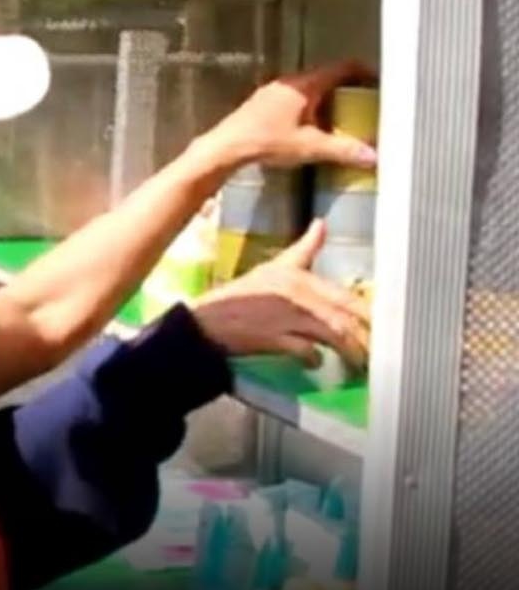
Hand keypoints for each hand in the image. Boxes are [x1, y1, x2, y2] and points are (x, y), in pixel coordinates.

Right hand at [190, 221, 370, 367]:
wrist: (207, 321)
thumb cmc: (241, 295)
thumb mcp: (274, 267)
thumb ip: (304, 249)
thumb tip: (322, 224)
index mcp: (299, 277)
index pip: (346, 296)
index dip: (369, 313)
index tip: (382, 326)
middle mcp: (297, 295)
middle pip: (344, 317)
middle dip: (366, 337)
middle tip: (376, 352)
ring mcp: (286, 318)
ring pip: (331, 334)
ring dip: (348, 352)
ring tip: (357, 365)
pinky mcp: (274, 339)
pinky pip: (306, 351)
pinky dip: (315, 360)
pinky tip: (317, 363)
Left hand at [197, 61, 378, 172]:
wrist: (226, 147)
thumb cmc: (265, 141)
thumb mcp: (310, 147)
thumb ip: (343, 150)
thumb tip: (372, 156)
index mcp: (306, 84)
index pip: (343, 67)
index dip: (364, 72)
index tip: (378, 81)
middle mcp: (290, 81)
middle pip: (327, 76)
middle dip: (348, 88)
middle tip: (364, 102)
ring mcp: (274, 90)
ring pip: (310, 87)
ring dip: (327, 98)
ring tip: (341, 117)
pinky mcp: (263, 102)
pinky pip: (295, 97)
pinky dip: (309, 106)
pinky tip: (310, 125)